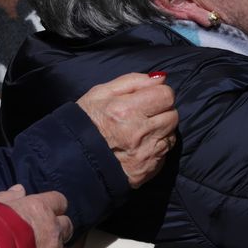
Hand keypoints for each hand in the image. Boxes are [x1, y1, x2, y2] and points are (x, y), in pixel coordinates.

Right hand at [77, 72, 178, 187]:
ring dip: (161, 130)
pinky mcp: (149, 169)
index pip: (166, 95)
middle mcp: (139, 133)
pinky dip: (157, 147)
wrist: (75, 160)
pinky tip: (140, 146)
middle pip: (172, 114)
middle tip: (144, 114)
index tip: (148, 98)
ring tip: (141, 130)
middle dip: (161, 111)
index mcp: (126, 110)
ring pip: (172, 134)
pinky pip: (165, 153)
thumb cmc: (86, 121)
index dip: (158, 93)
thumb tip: (161, 78)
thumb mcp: (101, 93)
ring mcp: (146, 154)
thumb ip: (133, 81)